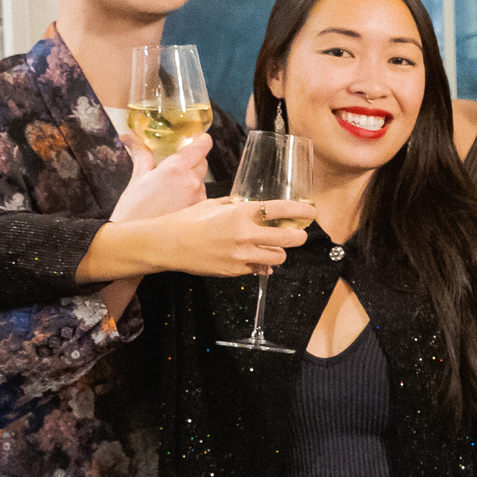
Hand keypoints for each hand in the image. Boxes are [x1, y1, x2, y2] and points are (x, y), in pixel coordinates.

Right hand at [108, 131, 217, 225]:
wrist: (136, 240)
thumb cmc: (134, 209)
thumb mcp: (137, 177)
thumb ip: (141, 154)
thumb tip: (129, 136)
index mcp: (176, 168)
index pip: (201, 146)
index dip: (202, 141)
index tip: (200, 139)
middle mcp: (192, 181)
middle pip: (203, 163)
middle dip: (192, 162)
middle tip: (176, 168)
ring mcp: (199, 198)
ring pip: (202, 181)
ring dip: (192, 181)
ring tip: (172, 192)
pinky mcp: (202, 213)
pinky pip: (203, 198)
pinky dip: (194, 197)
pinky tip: (178, 205)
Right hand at [158, 194, 317, 276]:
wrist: (166, 245)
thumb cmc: (186, 221)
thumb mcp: (213, 205)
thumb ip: (237, 206)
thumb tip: (253, 207)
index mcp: (240, 213)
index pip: (281, 209)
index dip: (301, 210)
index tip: (311, 211)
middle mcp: (245, 234)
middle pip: (289, 239)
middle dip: (299, 236)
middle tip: (299, 234)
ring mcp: (241, 255)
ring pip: (278, 257)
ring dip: (279, 252)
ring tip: (272, 247)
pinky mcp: (235, 271)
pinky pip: (259, 269)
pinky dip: (261, 265)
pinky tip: (255, 259)